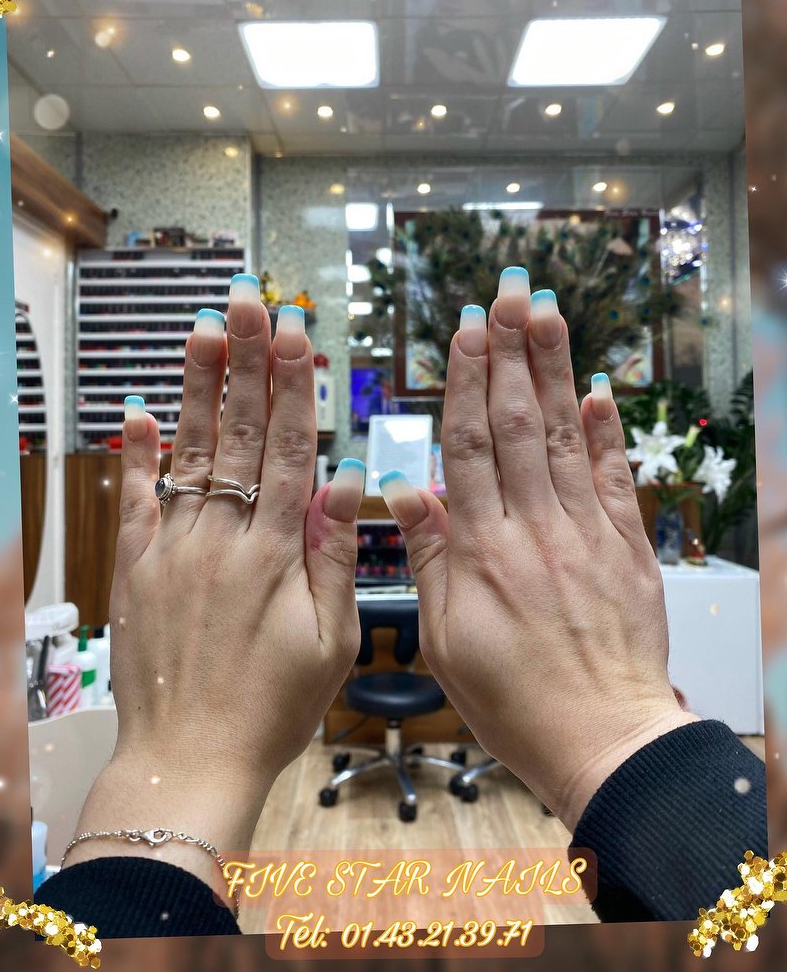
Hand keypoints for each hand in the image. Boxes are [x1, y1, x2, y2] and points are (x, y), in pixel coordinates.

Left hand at [65, 276, 363, 905]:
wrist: (189, 758)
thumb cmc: (271, 708)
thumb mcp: (329, 641)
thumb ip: (334, 556)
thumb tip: (350, 480)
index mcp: (274, 553)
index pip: (290, 450)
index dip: (295, 388)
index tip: (297, 335)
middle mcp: (222, 537)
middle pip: (240, 435)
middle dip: (247, 364)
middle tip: (249, 304)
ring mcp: (173, 548)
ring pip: (190, 454)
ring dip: (198, 390)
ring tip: (204, 331)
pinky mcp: (137, 568)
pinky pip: (134, 501)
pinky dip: (136, 455)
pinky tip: (137, 410)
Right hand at [379, 269, 699, 832]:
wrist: (602, 739)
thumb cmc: (513, 699)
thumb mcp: (446, 638)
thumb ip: (429, 556)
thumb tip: (404, 488)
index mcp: (483, 550)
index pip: (469, 446)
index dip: (465, 382)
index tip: (465, 331)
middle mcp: (536, 529)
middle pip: (518, 425)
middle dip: (510, 352)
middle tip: (507, 292)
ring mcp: (587, 534)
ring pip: (566, 438)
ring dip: (554, 371)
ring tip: (545, 314)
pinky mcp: (627, 549)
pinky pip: (618, 480)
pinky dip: (609, 434)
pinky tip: (599, 391)